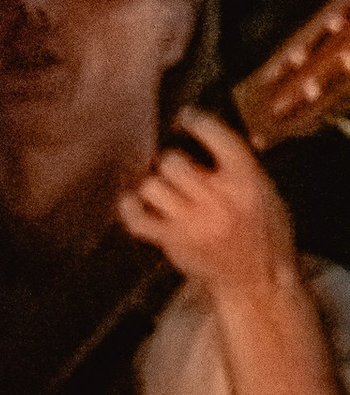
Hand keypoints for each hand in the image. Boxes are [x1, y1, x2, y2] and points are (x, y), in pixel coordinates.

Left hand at [119, 111, 297, 300]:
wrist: (256, 278)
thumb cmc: (263, 231)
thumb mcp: (264, 191)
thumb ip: (238, 167)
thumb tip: (205, 138)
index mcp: (246, 181)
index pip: (217, 138)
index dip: (197, 122)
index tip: (186, 116)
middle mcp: (217, 199)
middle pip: (173, 162)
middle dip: (172, 162)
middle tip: (178, 168)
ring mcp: (192, 222)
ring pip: (152, 187)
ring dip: (155, 185)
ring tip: (165, 190)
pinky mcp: (174, 242)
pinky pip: (138, 221)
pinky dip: (130, 209)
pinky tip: (131, 200)